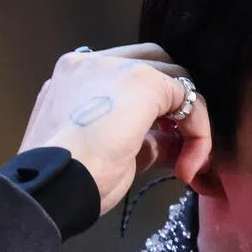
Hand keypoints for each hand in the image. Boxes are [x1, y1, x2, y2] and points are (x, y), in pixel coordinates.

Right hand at [18, 43, 212, 215]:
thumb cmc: (71, 182)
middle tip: (181, 148)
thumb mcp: (109, 156)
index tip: (161, 146)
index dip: (151, 110)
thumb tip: (176, 146)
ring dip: (190, 121)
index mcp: (72, 81)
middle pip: (154, 65)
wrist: (53, 187)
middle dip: (175, 105)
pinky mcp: (142, 81)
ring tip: (188, 163)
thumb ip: (143, 142)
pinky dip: (199, 131)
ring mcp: (113, 67)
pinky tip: (188, 164)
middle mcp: (89, 64)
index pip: (125, 77)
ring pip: (174, 78)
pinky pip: (189, 97)